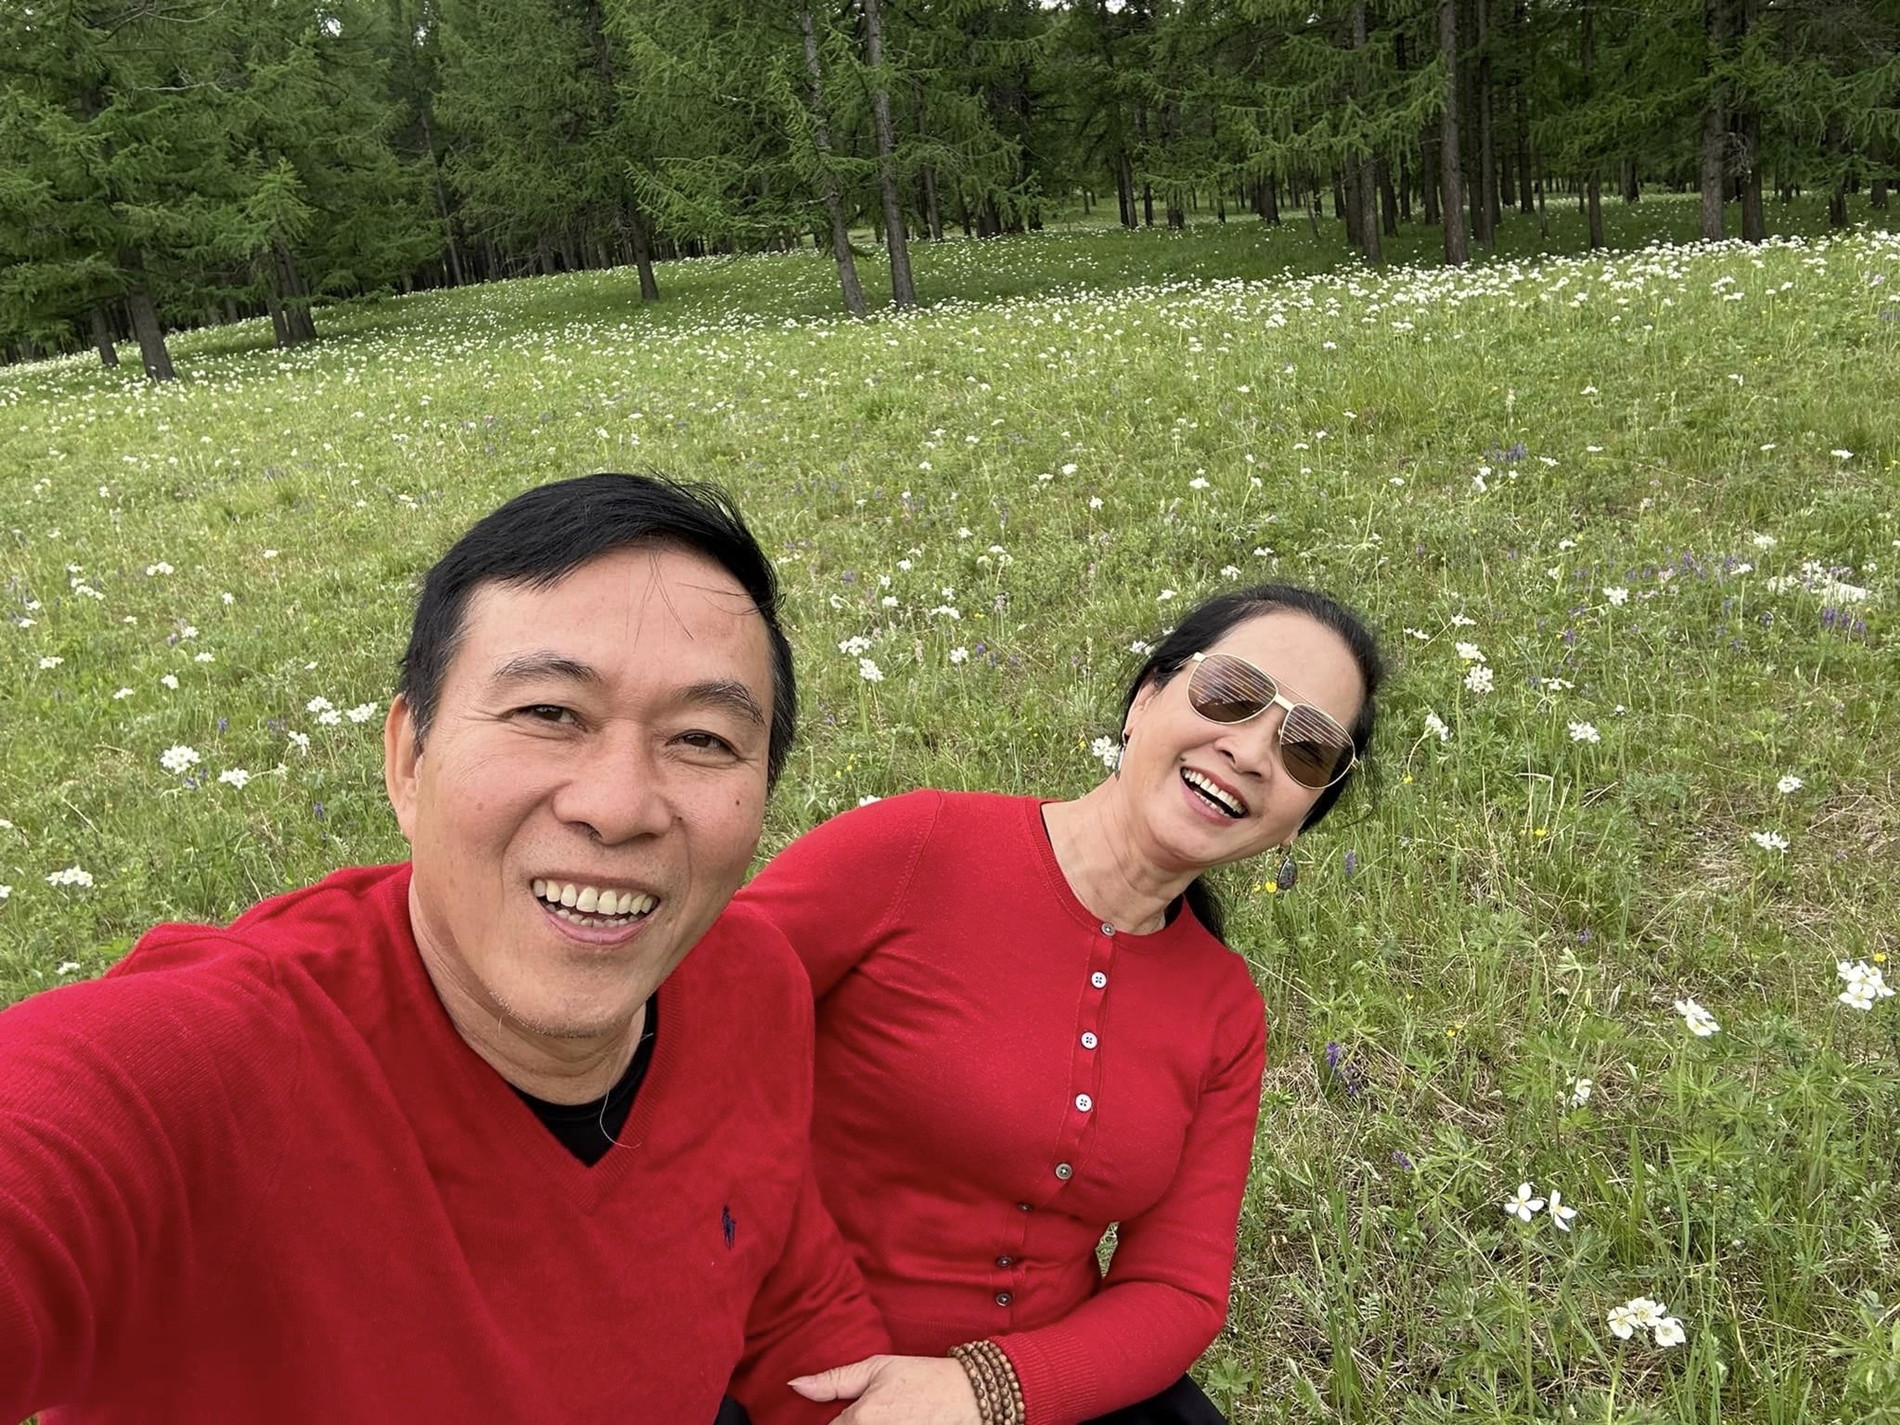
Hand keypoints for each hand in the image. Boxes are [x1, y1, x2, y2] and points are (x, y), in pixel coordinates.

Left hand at [789, 1353, 981, 1424]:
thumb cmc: (923, 1377)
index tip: (853, 1412)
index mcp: (862, 1418)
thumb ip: (834, 1380)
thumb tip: (795, 1385)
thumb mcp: (877, 1367)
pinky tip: (896, 1421)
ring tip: (886, 1417)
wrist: (969, 1395)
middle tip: (875, 1413)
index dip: (836, 1422)